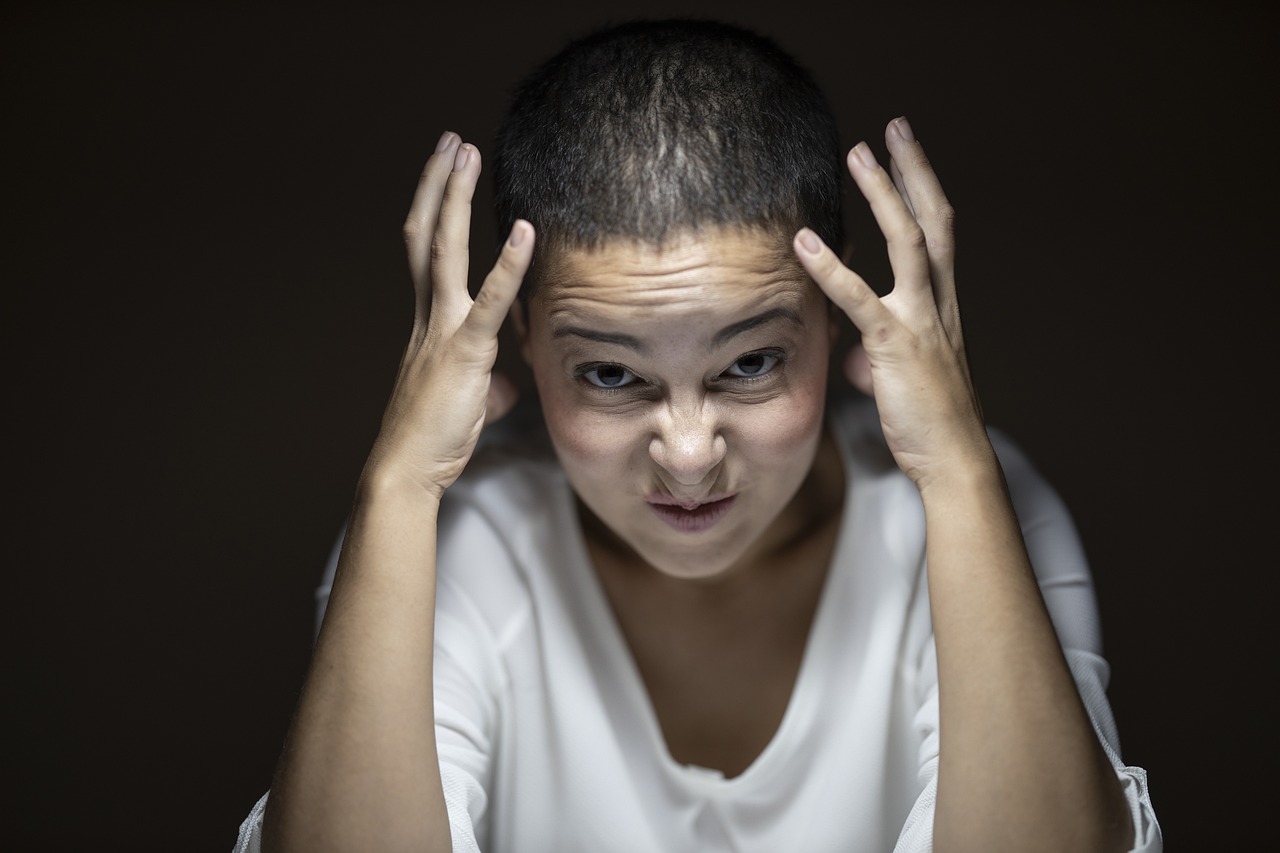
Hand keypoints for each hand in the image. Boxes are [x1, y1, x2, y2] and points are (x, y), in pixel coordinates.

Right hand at [364, 132, 534, 498]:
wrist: (408, 470)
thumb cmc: (434, 440)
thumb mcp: (467, 401)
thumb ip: (487, 381)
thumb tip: (504, 383)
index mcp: (427, 323)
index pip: (425, 252)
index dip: (434, 208)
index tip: (445, 171)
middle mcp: (428, 317)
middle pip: (425, 234)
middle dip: (438, 185)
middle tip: (452, 140)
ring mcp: (442, 330)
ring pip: (443, 251)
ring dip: (455, 198)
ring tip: (466, 152)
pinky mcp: (464, 353)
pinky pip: (488, 302)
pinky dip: (508, 266)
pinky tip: (524, 231)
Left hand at [793, 117, 990, 489]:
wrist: (954, 459)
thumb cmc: (929, 423)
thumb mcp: (904, 378)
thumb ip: (881, 354)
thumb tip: (858, 356)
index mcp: (943, 306)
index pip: (938, 233)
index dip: (923, 191)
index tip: (906, 156)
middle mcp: (939, 302)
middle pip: (933, 218)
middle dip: (913, 170)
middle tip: (895, 125)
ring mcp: (921, 319)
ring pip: (907, 240)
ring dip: (882, 193)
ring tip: (858, 152)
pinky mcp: (896, 344)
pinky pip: (859, 298)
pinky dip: (829, 268)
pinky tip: (803, 243)